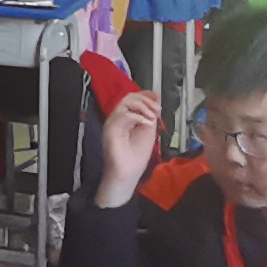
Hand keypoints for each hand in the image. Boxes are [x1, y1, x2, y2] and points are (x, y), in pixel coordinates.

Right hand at [91, 87, 162, 204]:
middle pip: (129, 97)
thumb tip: (156, 97)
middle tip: (157, 109)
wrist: (128, 172)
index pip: (132, 98)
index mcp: (126, 117)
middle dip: (145, 100)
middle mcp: (117, 117)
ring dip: (142, 106)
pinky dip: (137, 116)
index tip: (157, 97)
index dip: (145, 94)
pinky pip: (123, 115)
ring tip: (152, 117)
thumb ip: (151, 114)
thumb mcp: (149, 130)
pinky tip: (147, 123)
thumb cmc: (137, 154)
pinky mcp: (110, 129)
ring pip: (124, 103)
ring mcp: (112, 122)